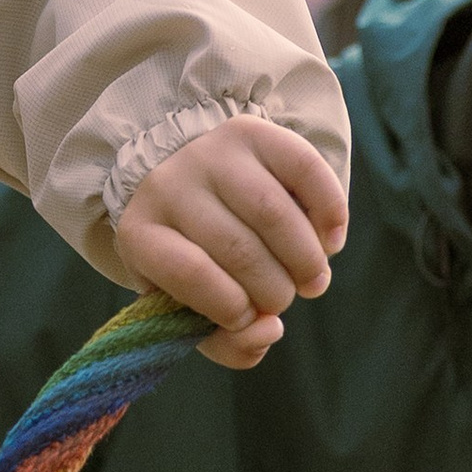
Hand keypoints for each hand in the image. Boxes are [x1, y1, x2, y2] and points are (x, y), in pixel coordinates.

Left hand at [116, 118, 347, 368]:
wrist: (185, 176)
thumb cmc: (191, 255)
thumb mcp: (188, 303)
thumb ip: (225, 340)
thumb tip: (269, 334)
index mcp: (141, 233)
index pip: (189, 273)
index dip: (229, 308)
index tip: (248, 318)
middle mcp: (168, 184)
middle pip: (238, 249)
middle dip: (275, 291)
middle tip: (285, 299)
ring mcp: (211, 153)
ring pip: (274, 214)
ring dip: (305, 260)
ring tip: (311, 280)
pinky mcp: (253, 131)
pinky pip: (305, 170)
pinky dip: (329, 213)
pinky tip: (330, 242)